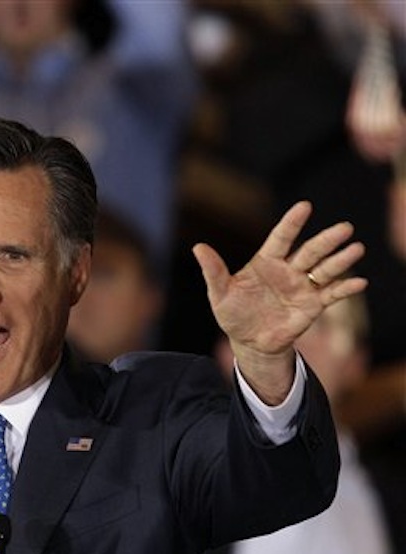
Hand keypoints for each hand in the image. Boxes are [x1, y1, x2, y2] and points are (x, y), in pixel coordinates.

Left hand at [192, 201, 366, 403]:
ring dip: (340, 260)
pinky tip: (359, 281)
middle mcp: (289, 270)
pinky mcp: (313, 305)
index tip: (304, 207)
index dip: (292, 223)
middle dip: (326, 240)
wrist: (249, 342)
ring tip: (356, 249)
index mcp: (266, 262)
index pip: (281, 238)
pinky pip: (332, 294)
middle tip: (344, 228)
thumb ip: (213, 271)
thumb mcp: (219, 294)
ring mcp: (303, 287)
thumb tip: (198, 247)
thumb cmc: (233, 314)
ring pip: (325, 269)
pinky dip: (345, 288)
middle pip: (310, 251)